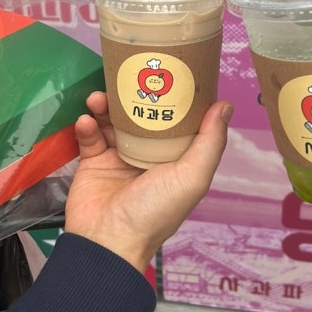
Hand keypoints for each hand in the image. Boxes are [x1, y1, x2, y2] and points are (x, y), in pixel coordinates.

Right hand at [65, 92, 232, 272]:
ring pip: (112, 120)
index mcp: (175, 160)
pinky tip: (86, 121)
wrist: (107, 241)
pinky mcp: (92, 163)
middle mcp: (148, 156)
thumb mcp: (191, 177)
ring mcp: (118, 158)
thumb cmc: (154, 212)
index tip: (170, 70)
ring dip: (105, 105)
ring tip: (99, 98)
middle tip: (125, 78)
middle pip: (142, 115)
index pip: (177, 121)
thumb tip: (226, 105)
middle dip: (133, 95)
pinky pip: (89, 136)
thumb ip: (210, 142)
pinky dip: (86, 125)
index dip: (174, 97)